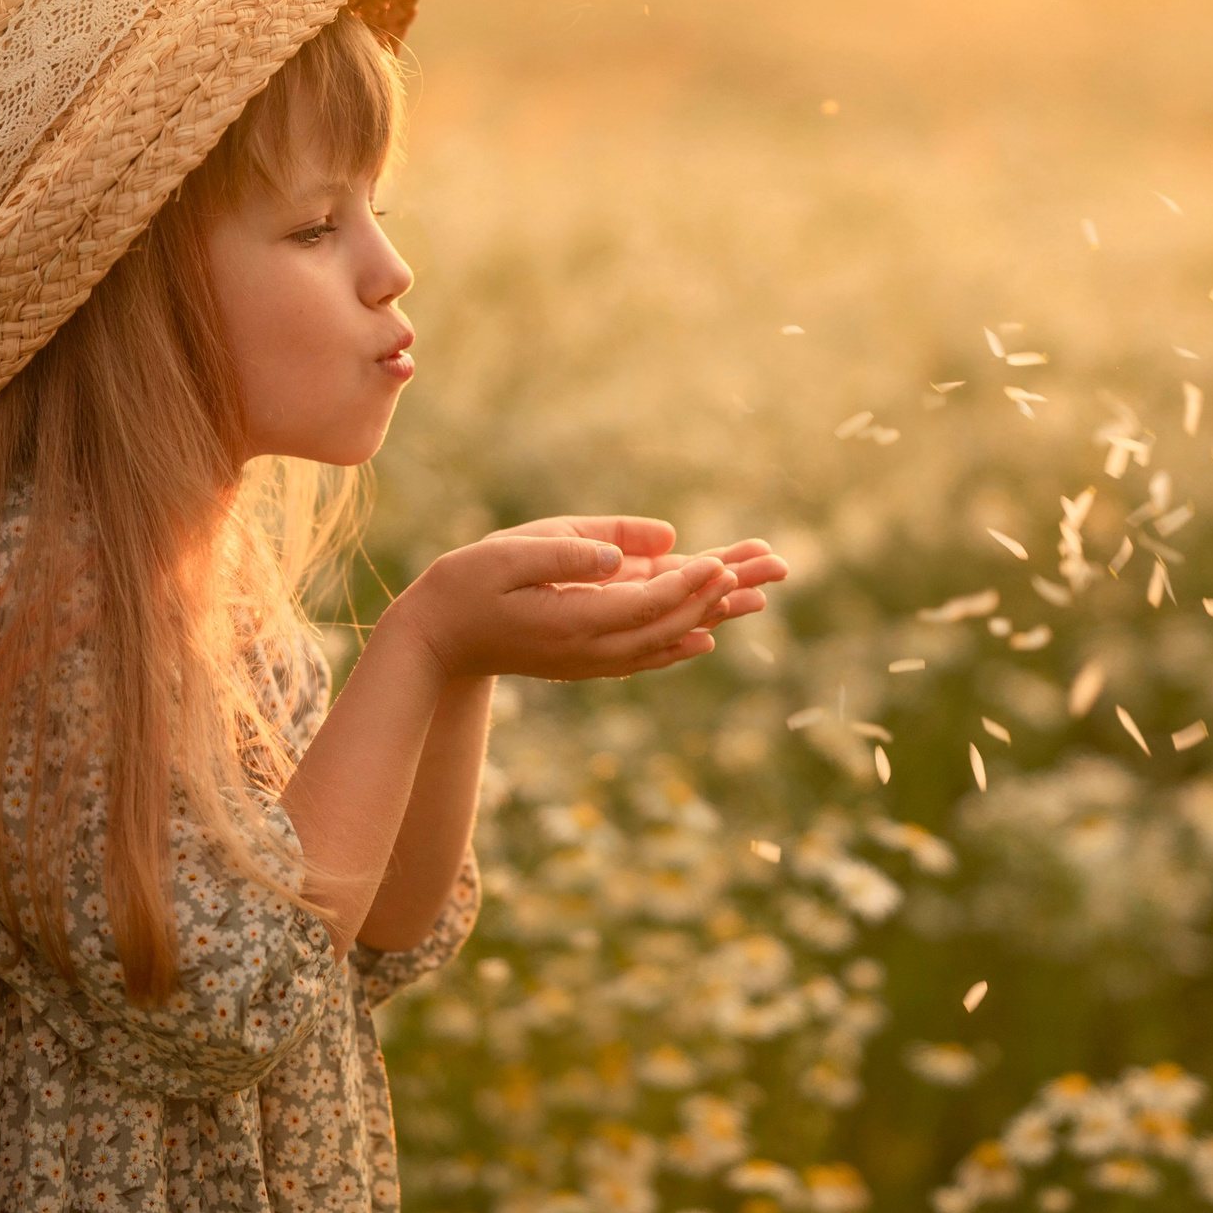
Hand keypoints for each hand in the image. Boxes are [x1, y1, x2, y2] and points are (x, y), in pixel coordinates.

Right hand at [483, 515, 787, 629]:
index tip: (727, 562)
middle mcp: (594, 648)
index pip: (650, 603)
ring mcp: (593, 659)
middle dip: (727, 592)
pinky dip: (683, 640)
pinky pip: (648, 652)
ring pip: (669, 638)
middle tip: (777, 565)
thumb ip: (571, 553)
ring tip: (762, 592)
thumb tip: (628, 556)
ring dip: (717, 614)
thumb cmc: (466, 586)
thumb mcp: (511, 554)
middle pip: (674, 623)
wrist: (436, 641)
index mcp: (576, 621)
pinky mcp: (588, 658)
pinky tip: (709, 633)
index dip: (691, 582)